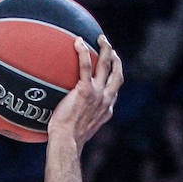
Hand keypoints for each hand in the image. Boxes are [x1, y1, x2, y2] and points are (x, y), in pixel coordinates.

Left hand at [48, 34, 122, 149]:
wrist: (67, 142)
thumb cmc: (67, 141)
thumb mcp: (79, 131)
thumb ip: (79, 120)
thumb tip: (65, 119)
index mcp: (106, 109)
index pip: (114, 90)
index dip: (114, 77)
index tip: (111, 70)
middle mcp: (106, 99)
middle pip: (117, 73)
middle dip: (116, 59)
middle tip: (110, 49)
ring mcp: (98, 94)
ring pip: (106, 64)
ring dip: (105, 49)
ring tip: (100, 38)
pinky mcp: (86, 90)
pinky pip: (86, 65)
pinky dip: (83, 52)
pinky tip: (78, 41)